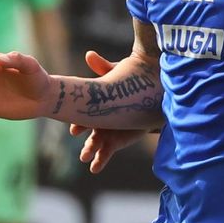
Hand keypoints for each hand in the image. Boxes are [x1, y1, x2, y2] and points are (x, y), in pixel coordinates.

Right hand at [67, 50, 148, 172]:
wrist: (149, 96)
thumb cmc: (131, 83)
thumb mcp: (117, 74)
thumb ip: (104, 67)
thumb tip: (89, 54)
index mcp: (94, 104)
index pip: (82, 113)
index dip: (77, 121)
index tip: (73, 129)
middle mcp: (96, 119)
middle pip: (87, 130)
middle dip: (83, 137)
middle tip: (80, 146)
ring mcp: (105, 132)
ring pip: (95, 143)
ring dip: (89, 151)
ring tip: (85, 158)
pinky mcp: (116, 141)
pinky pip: (106, 152)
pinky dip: (100, 160)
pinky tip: (94, 168)